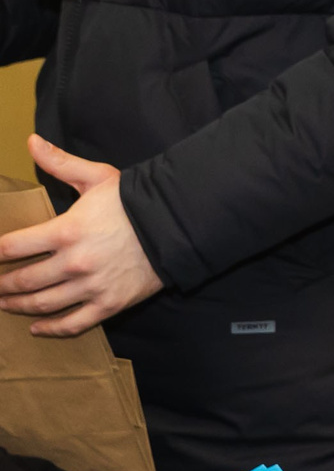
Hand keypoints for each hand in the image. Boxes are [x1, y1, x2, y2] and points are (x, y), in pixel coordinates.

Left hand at [0, 137, 162, 335]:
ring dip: (18, 306)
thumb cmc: (135, 201)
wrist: (178, 225)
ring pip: (43, 304)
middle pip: (23, 280)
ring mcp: (91, 287)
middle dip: (1, 284)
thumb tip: (31, 142)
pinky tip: (37, 328)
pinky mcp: (110, 304)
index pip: (12, 247)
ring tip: (5, 304)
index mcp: (65, 231)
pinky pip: (74, 323)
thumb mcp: (97, 177)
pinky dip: (51, 329)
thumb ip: (60, 163)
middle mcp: (74, 263)